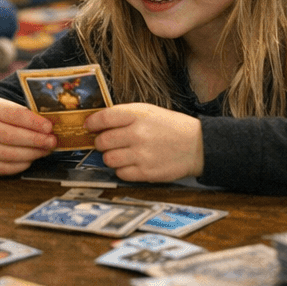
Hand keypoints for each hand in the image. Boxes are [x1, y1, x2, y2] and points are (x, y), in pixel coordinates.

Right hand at [0, 97, 56, 174]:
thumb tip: (51, 125)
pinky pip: (3, 167)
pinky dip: (20, 165)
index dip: (32, 122)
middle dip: (34, 140)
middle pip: (9, 135)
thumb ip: (29, 115)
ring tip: (44, 151)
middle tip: (51, 141)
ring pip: (7, 153)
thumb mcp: (11, 108)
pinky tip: (31, 160)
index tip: (49, 127)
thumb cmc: (3, 119)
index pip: (12, 114)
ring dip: (30, 153)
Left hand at [87, 103, 203, 181]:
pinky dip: (122, 170)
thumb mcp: (149, 111)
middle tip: (106, 142)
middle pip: (102, 141)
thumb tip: (98, 122)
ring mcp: (142, 155)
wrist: (197, 145)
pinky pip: (121, 174)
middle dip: (101, 142)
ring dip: (110, 157)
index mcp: (138, 115)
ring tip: (120, 153)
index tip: (89, 126)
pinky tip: (131, 163)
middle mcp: (138, 134)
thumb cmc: (171, 127)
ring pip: (108, 159)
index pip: (104, 118)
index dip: (92, 123)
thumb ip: (124, 115)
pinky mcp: (147, 173)